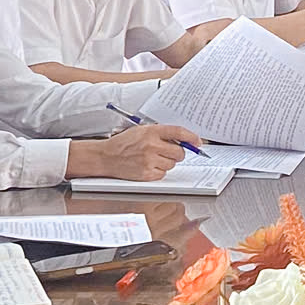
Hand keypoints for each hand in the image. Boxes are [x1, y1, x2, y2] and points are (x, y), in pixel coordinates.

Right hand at [72, 123, 196, 180]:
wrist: (106, 157)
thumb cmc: (123, 144)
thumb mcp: (141, 131)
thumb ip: (160, 134)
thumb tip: (182, 140)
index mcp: (151, 131)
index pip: (178, 132)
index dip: (191, 137)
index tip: (198, 141)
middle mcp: (151, 145)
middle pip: (179, 152)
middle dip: (177, 153)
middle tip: (168, 152)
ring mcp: (149, 160)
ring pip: (172, 164)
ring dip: (166, 162)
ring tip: (151, 159)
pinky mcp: (146, 174)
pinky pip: (163, 174)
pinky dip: (158, 172)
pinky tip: (147, 166)